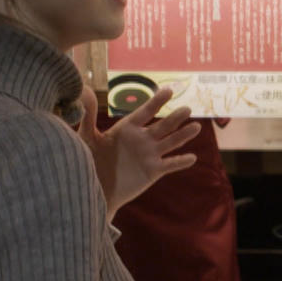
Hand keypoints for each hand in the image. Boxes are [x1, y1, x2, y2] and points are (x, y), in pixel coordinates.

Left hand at [79, 86, 200, 214]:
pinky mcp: (153, 171)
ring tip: (196, 127)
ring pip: (171, 142)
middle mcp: (142, 139)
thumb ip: (89, 115)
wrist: (94, 190)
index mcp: (128, 128)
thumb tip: (85, 90)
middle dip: (175, 118)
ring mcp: (150, 155)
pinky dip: (181, 161)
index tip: (168, 91)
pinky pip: (170, 164)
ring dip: (183, 135)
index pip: (146, 111)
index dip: (157, 101)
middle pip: (163, 126)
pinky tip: (192, 157)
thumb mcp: (87, 137)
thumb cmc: (89, 162)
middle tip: (187, 109)